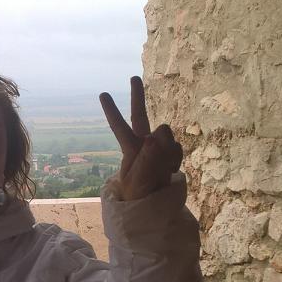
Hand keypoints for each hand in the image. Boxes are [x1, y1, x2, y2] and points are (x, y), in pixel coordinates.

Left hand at [99, 77, 182, 200]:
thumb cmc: (138, 193)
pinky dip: (175, 159)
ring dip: (165, 148)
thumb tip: (155, 137)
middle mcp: (143, 143)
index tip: (103, 94)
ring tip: (160, 168)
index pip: (120, 128)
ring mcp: (159, 147)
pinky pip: (178, 149)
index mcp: (130, 149)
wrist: (154, 204)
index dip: (112, 112)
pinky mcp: (172, 153)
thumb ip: (147, 159)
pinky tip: (168, 170)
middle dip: (138, 97)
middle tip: (133, 78)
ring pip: (166, 134)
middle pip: (140, 116)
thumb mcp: (138, 180)